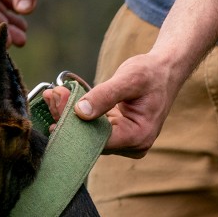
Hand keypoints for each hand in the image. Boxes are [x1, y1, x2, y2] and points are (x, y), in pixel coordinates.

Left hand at [45, 53, 187, 157]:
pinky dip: (77, 113)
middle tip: (52, 94)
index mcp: (138, 137)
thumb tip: (80, 111)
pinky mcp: (116, 134)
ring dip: (69, 115)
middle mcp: (132, 145)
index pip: (98, 139)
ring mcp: (124, 142)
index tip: (57, 102)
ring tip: (54, 94)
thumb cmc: (151, 73)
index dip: (75, 124)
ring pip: (88, 134)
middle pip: (91, 139)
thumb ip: (105, 95)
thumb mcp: (130, 78)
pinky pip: (92, 127)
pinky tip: (62, 99)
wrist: (165, 71)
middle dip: (68, 118)